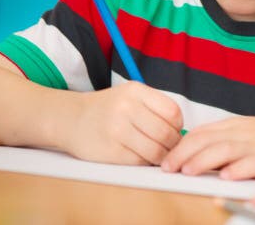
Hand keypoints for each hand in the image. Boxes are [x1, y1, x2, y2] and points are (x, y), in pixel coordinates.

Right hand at [64, 81, 182, 165]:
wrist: (71, 119)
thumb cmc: (109, 108)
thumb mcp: (131, 95)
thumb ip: (156, 107)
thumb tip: (183, 131)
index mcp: (136, 91)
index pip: (173, 111)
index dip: (179, 125)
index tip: (175, 130)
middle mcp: (126, 108)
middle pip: (166, 133)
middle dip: (173, 144)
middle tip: (170, 147)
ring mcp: (117, 130)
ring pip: (155, 151)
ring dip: (162, 156)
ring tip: (159, 154)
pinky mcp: (109, 151)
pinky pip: (139, 161)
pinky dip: (146, 162)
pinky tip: (143, 158)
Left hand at [161, 116, 254, 180]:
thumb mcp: (253, 137)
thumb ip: (229, 143)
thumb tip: (196, 158)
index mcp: (239, 127)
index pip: (202, 132)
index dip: (180, 146)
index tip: (165, 161)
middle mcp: (246, 133)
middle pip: (208, 139)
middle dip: (184, 153)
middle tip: (167, 168)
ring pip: (225, 148)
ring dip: (203, 160)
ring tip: (187, 172)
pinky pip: (254, 163)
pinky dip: (239, 169)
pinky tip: (226, 177)